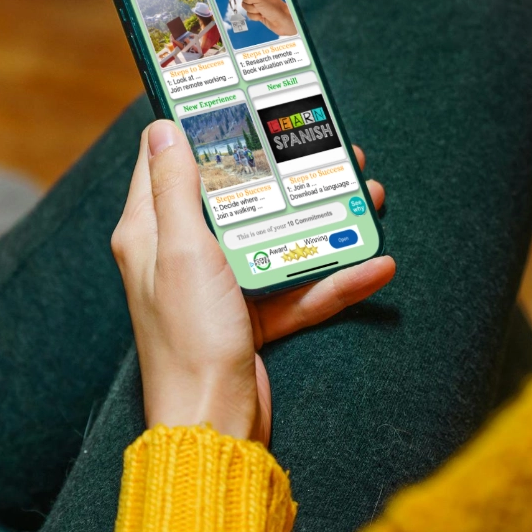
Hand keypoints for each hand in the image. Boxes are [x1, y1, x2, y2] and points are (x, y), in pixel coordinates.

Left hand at [111, 120, 393, 444]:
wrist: (216, 429)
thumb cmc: (189, 340)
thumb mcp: (182, 252)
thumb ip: (177, 190)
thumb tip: (163, 129)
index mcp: (154, 233)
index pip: (168, 164)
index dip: (197, 129)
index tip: (235, 101)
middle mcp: (186, 253)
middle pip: (240, 196)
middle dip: (284, 171)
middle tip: (326, 146)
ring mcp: (224, 285)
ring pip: (278, 236)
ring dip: (324, 219)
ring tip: (368, 196)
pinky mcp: (255, 314)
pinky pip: (299, 286)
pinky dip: (336, 278)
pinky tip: (376, 265)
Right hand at [226, 0, 296, 35]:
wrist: (283, 22)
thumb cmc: (273, 6)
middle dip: (248, 1)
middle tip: (254, 2)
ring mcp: (258, 3)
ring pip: (245, 6)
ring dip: (252, 9)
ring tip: (261, 10)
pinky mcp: (258, 13)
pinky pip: (249, 14)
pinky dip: (254, 16)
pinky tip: (262, 16)